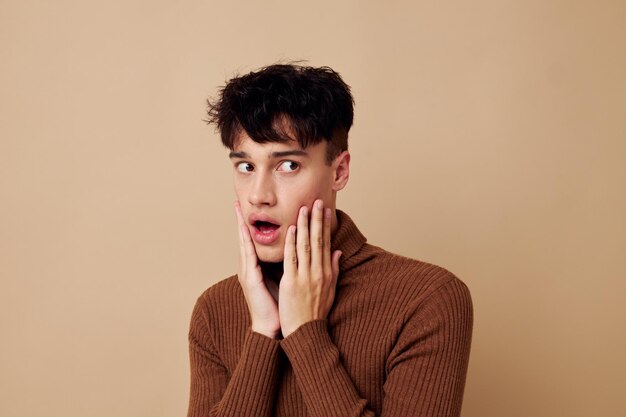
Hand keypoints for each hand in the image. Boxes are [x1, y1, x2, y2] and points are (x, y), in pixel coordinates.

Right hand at [234, 201, 280, 338]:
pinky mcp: (250, 280)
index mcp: (258, 268)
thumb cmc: (280, 305)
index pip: (254, 241)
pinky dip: (248, 243)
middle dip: (241, 221)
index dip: (252, 225)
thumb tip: (295, 251)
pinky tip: (247, 232)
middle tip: (237, 203)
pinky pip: (249, 257)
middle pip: (245, 239)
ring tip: (238, 212)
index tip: (251, 210)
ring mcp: (248, 273)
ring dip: (242, 227)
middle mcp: (250, 268)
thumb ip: (287, 264)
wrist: (274, 328)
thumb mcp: (284, 279)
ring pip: (244, 245)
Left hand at [279, 199, 341, 337]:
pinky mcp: (292, 282)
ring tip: (305, 208)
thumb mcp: (330, 290)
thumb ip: (334, 269)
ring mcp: (306, 276)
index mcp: (327, 273)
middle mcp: (319, 272)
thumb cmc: (316, 313)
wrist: (306, 332)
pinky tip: (293, 229)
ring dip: (305, 225)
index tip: (325, 210)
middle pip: (319, 240)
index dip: (326, 225)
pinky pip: (292, 258)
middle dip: (317, 219)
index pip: (327, 243)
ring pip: (306, 245)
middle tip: (317, 201)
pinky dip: (293, 242)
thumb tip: (337, 252)